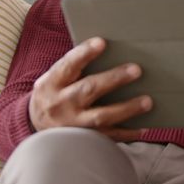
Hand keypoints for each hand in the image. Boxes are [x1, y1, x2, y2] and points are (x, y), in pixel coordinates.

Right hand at [28, 37, 150, 141]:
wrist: (35, 127)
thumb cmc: (52, 94)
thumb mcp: (52, 79)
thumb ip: (72, 68)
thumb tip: (104, 48)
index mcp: (52, 83)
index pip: (68, 65)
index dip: (84, 54)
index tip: (101, 42)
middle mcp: (61, 104)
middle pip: (88, 90)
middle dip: (113, 79)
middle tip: (136, 70)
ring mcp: (72, 124)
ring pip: (100, 117)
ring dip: (126, 109)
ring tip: (147, 101)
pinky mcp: (82, 140)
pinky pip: (107, 138)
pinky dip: (127, 134)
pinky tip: (143, 128)